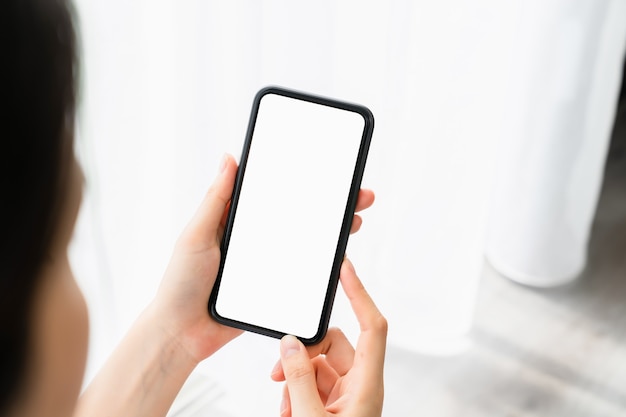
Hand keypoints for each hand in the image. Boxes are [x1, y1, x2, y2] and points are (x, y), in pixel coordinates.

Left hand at [149, 155, 375, 364]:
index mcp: (237, 221)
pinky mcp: (273, 288)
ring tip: (356, 221)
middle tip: (359, 196)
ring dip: (332, 233)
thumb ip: (216, 199)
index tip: (329, 171)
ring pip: (306, 244)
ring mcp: (267, 264)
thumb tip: (229, 157)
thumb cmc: (180, 282)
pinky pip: (301, 274)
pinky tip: (339, 258)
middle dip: (330, 205)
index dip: (303, 182)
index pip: (276, 194)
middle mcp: (256, 240)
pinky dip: (321, 266)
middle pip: (299, 217)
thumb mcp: (196, 234)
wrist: (181, 333)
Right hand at [271, 258, 386, 416]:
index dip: (359, 293)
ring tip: (287, 408)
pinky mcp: (332, 404)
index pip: (372, 326)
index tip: (346, 267)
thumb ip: (299, 379)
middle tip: (278, 372)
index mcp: (367, 385)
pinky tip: (288, 411)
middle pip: (333, 343)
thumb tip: (291, 344)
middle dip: (302, 353)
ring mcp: (346, 395)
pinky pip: (311, 382)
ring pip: (317, 363)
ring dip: (294, 379)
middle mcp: (359, 385)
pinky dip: (295, 391)